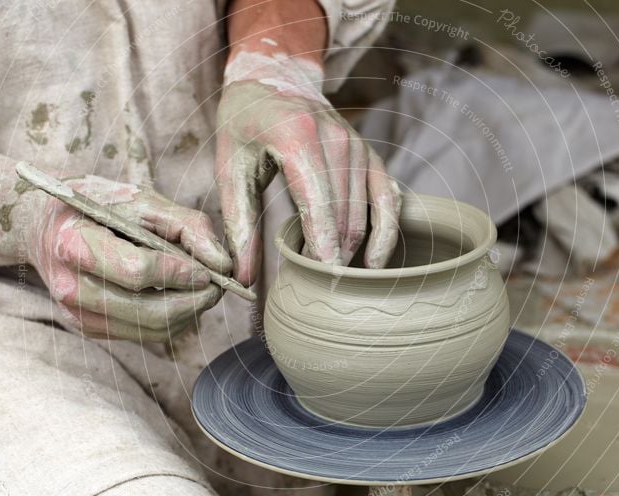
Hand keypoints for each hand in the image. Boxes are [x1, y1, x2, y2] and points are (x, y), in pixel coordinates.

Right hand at [27, 175, 231, 340]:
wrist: (49, 228)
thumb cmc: (99, 206)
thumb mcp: (143, 200)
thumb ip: (188, 226)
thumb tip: (223, 264)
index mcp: (75, 245)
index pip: (137, 272)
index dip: (179, 273)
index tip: (208, 269)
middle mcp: (71, 288)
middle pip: (147, 311)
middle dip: (193, 301)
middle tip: (218, 285)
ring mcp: (78, 315)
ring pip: (151, 330)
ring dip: (188, 313)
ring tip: (204, 289)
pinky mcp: (90, 329)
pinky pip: (144, 334)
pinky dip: (171, 319)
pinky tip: (180, 296)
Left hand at [216, 51, 401, 285]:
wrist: (274, 80)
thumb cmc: (246, 124)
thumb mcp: (229, 167)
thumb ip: (238, 222)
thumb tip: (243, 276)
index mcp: (297, 135)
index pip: (318, 200)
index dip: (323, 245)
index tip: (324, 280)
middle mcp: (337, 139)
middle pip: (344, 214)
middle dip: (335, 257)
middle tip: (320, 291)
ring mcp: (359, 147)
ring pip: (366, 213)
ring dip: (354, 250)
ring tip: (335, 280)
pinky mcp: (371, 156)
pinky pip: (389, 199)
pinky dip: (385, 232)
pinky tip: (374, 262)